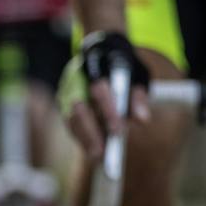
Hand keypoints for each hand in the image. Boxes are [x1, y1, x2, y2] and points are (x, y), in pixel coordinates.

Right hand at [57, 31, 150, 160]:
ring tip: (97, 156)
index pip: (100, 91)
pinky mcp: (63, 100)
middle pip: (78, 107)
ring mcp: (67, 89)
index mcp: (97, 66)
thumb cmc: (124, 66)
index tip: (118, 131)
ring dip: (83, 138)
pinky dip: (80, 136)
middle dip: (89, 132)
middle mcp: (77, 78)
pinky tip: (91, 148)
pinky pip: (69, 121)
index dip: (108, 112)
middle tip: (101, 153)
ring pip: (70, 117)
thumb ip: (138, 96)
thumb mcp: (138, 75)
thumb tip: (142, 120)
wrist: (102, 49)